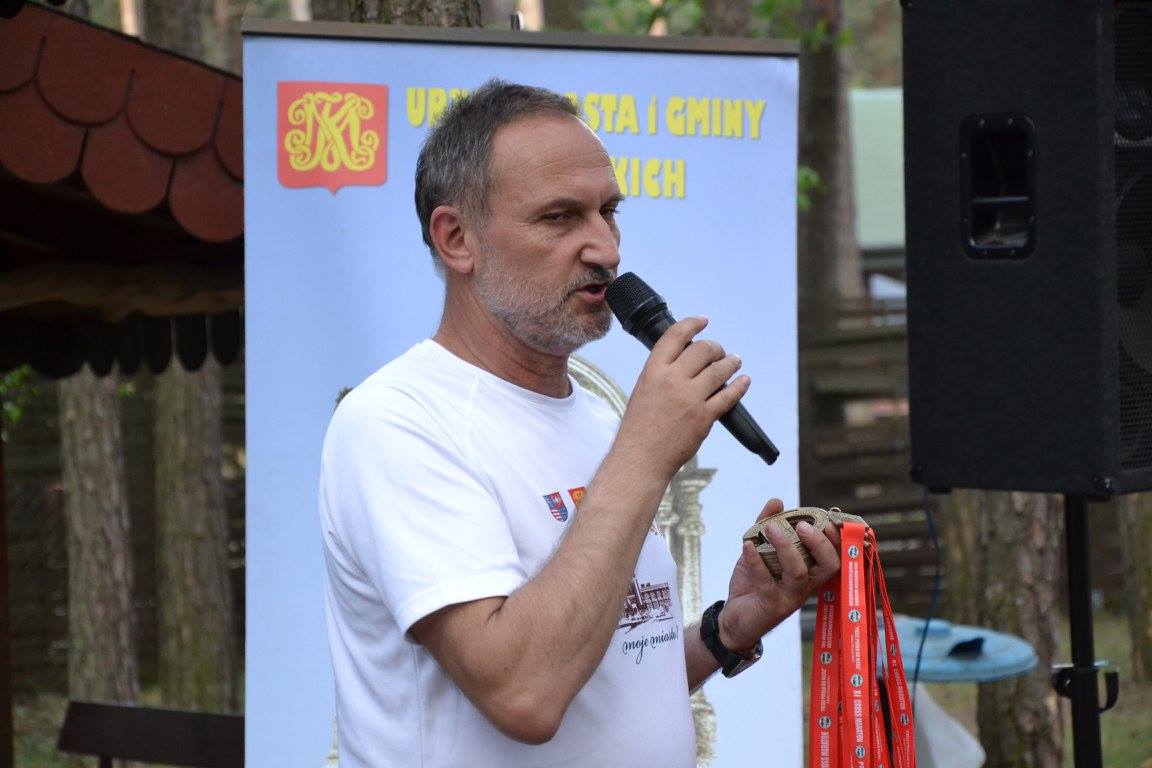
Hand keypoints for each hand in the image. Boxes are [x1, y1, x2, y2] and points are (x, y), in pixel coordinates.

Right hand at [612, 316, 748, 477]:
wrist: (641, 457)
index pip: (676, 335)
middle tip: (719, 351)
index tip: (703, 321)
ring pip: (719, 370)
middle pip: (703, 350)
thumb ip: (663, 371)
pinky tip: (744, 381)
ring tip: (734, 361)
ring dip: (730, 362)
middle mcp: (672, 380)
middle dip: (715, 347)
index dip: (693, 324)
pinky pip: (729, 396)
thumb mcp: (643, 388)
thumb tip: (687, 359)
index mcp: (653, 370)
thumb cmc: (640, 426)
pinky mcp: (704, 417)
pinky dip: (740, 386)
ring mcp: (690, 398)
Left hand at [717, 498, 840, 652]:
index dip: (835, 537)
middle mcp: (805, 585)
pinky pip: (766, 582)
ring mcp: (790, 598)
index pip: (834, 555)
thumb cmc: (753, 584)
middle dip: (820, 542)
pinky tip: (747, 545)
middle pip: (829, 565)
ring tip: (770, 528)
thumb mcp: (760, 551)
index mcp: (809, 571)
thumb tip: (777, 501)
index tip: (825, 517)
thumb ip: (767, 525)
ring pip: (799, 573)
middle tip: (802, 525)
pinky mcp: (771, 606)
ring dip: (786, 547)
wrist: (734, 618)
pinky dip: (756, 561)